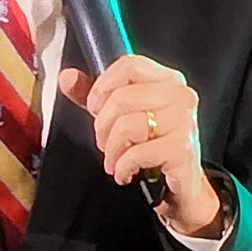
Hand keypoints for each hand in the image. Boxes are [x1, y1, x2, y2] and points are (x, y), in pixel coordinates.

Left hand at [59, 56, 222, 237]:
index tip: (94, 107)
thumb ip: (94, 95)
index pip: (130, 65)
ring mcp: (184, 122)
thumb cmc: (152, 145)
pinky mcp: (182, 150)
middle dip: (102, 125)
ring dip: (111, 149)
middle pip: (123, 97)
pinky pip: (137, 153)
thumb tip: (67, 77)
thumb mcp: (121, 116)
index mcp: (168, 79)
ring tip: (113, 159)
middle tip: (103, 142)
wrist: (179, 185)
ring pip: (127, 126)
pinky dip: (122, 167)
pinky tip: (124, 172)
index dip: (103, 86)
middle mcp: (180, 96)